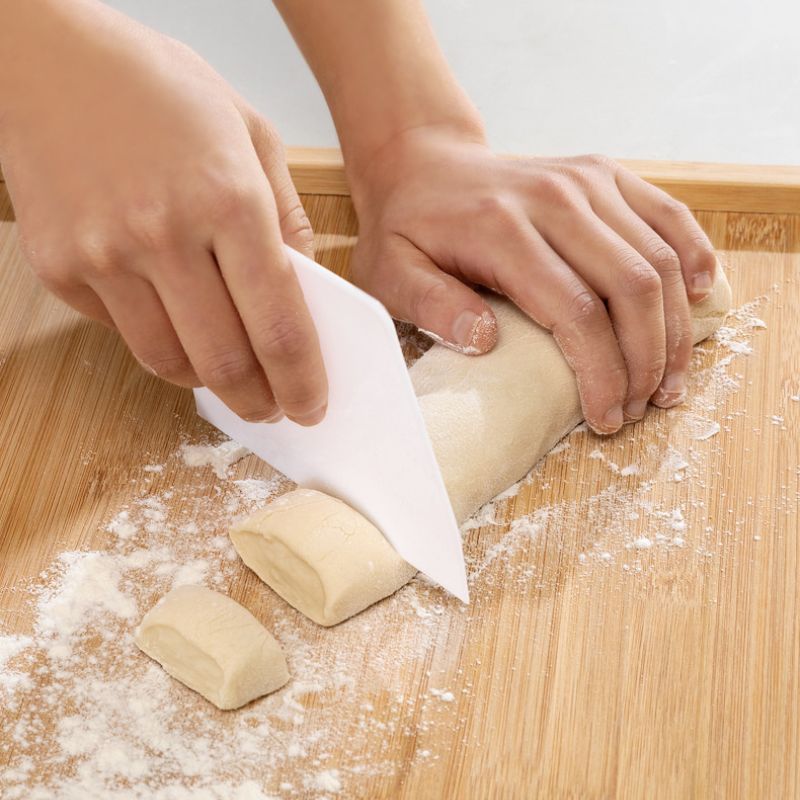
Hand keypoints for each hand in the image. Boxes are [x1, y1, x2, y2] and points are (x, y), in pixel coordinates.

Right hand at [0, 0, 326, 424]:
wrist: (47, 59)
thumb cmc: (160, 89)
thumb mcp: (251, 134)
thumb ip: (287, 219)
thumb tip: (306, 291)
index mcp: (230, 201)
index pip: (280, 327)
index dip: (302, 382)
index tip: (311, 406)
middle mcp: (164, 235)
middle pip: (226, 363)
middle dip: (259, 400)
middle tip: (272, 406)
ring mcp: (105, 256)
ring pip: (169, 362)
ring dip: (208, 380)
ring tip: (227, 369)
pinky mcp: (61, 269)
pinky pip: (123, 334)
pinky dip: (158, 340)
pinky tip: (173, 317)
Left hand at [347, 126, 716, 433]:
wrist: (424, 165)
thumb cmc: (408, 229)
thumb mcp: (389, 274)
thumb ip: (432, 306)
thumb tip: (486, 341)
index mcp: (503, 230)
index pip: (577, 312)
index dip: (602, 373)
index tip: (607, 417)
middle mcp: (555, 199)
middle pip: (632, 287)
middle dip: (647, 359)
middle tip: (642, 407)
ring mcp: (586, 180)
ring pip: (659, 257)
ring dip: (675, 325)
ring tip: (669, 378)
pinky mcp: (605, 173)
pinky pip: (668, 215)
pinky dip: (694, 257)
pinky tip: (700, 298)